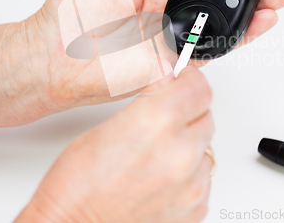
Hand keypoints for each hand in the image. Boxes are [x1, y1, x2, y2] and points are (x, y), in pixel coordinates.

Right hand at [15, 67, 214, 222]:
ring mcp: (192, 185)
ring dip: (188, 143)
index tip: (181, 79)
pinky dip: (188, 172)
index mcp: (158, 124)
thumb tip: (167, 78)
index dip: (188, 78)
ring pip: (206, 146)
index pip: (199, 87)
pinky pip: (203, 176)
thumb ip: (149, 97)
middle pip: (206, 114)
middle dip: (187, 109)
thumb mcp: (108, 124)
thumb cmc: (77, 185)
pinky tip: (161, 174)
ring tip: (156, 152)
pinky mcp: (195, 207)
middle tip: (162, 116)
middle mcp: (181, 154)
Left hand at [26, 0, 283, 111]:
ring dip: (254, 12)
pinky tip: (258, 21)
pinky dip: (235, 38)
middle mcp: (166, 18)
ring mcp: (172, 43)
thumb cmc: (68, 18)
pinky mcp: (172, 66)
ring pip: (222, 27)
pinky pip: (209, 52)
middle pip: (219, 3)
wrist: (51, 60)